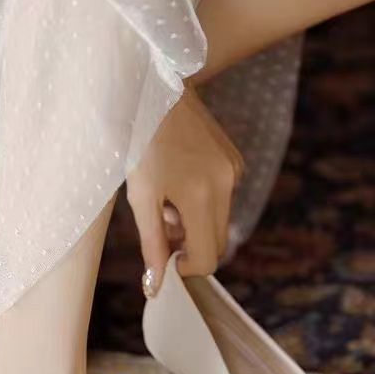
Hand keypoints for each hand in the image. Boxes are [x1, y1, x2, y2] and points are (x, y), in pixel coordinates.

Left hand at [126, 84, 242, 294]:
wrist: (155, 86)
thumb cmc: (139, 141)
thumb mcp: (140, 197)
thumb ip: (152, 245)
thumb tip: (155, 287)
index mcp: (200, 196)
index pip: (208, 258)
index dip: (187, 267)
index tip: (167, 258)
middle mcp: (226, 184)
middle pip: (216, 243)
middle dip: (190, 244)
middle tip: (162, 224)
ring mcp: (234, 170)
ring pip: (220, 221)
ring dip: (195, 223)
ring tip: (168, 196)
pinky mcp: (235, 160)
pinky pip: (223, 198)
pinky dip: (202, 201)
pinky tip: (181, 178)